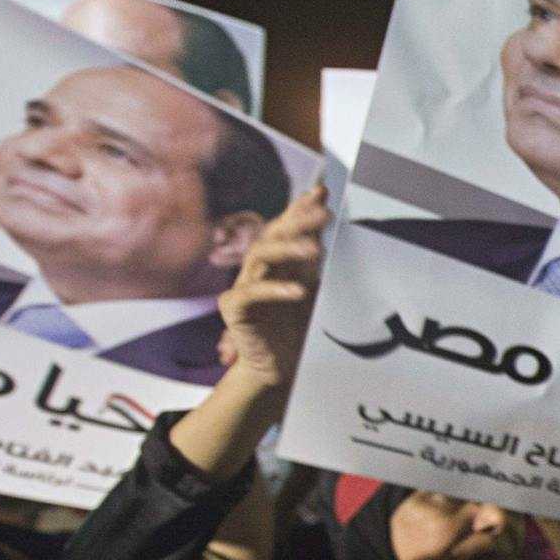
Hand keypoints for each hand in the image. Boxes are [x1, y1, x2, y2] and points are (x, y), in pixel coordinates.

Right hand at [216, 185, 331, 385]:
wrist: (278, 368)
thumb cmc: (293, 328)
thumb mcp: (311, 287)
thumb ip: (313, 257)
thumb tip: (322, 217)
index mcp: (275, 261)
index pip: (285, 227)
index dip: (299, 208)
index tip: (321, 192)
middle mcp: (257, 267)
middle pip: (272, 234)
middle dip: (298, 220)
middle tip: (325, 214)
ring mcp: (242, 285)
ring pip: (261, 256)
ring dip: (288, 249)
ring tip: (316, 250)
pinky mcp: (234, 308)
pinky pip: (251, 292)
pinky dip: (275, 289)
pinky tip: (298, 290)